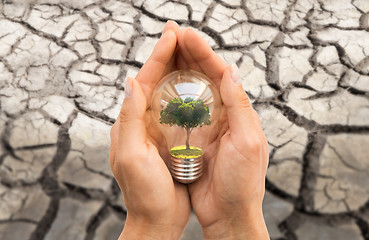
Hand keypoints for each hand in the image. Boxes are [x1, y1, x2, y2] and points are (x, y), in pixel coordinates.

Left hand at [109, 22, 190, 239]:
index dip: (159, 56)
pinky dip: (188, 93)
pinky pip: (179, 109)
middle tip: (181, 33)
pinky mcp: (170, 139)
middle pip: (156, 81)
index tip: (173, 34)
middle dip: (168, 56)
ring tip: (191, 51)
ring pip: (168, 92)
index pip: (145, 80)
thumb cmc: (143, 193)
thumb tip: (132, 82)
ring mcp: (157, 129)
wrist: (156, 219)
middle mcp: (142, 121)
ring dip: (179, 70)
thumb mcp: (132, 157)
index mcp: (132, 121)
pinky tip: (199, 86)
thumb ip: (129, 119)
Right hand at [175, 28, 269, 238]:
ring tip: (163, 53)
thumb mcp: (248, 141)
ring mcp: (207, 127)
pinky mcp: (193, 140)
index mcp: (238, 112)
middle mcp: (223, 115)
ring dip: (179, 71)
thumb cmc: (243, 182)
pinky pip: (180, 113)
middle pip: (204, 77)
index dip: (203, 52)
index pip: (220, 73)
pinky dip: (171, 98)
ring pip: (191, 91)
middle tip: (170, 35)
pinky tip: (160, 89)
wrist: (229, 214)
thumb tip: (231, 70)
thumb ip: (240, 106)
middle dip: (188, 55)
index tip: (185, 35)